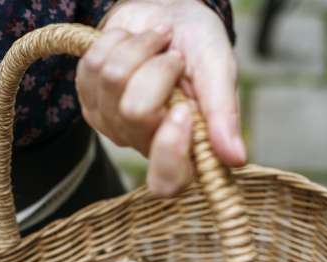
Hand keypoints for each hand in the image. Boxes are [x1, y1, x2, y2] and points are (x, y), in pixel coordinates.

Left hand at [77, 0, 245, 195]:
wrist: (168, 15)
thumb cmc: (198, 45)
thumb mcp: (218, 70)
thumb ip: (223, 113)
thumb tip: (236, 158)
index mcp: (183, 146)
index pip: (167, 181)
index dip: (170, 150)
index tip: (183, 111)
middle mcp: (145, 143)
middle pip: (134, 112)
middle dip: (157, 68)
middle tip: (174, 57)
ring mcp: (112, 125)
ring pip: (111, 81)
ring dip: (138, 49)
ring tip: (156, 43)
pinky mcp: (89, 102)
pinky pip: (91, 67)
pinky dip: (115, 43)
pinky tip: (131, 43)